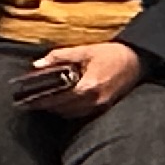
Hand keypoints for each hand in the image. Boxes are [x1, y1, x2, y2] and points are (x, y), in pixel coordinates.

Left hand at [13, 43, 142, 117]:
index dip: (42, 101)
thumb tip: (38, 64)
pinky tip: (62, 103)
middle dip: (47, 106)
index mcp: (89, 86)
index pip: (59, 99)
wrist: (137, 60)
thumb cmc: (112, 54)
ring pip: (71, 114)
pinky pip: (81, 113)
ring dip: (57, 109)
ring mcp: (100, 107)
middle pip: (63, 109)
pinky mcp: (104, 108)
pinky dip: (69, 110)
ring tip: (43, 103)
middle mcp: (94, 100)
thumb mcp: (85, 50)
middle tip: (31, 102)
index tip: (28, 102)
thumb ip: (61, 56)